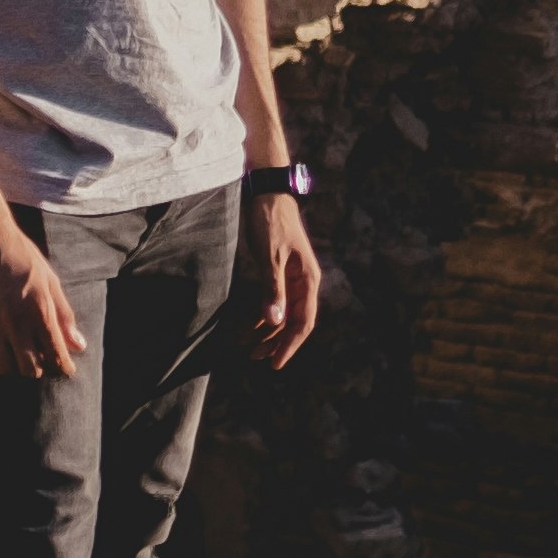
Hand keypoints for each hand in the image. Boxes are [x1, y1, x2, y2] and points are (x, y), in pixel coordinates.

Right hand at [0, 205, 82, 380]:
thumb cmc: (19, 254)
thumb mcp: (49, 279)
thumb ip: (64, 315)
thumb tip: (79, 345)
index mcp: (39, 308)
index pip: (56, 354)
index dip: (64, 367)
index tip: (66, 369)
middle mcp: (15, 320)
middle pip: (31, 368)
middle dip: (41, 369)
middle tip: (42, 361)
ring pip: (5, 367)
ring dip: (15, 368)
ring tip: (19, 356)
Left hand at [251, 187, 324, 365]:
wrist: (269, 193)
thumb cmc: (271, 222)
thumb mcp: (270, 257)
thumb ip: (273, 290)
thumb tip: (274, 322)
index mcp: (308, 280)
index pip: (303, 322)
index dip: (289, 345)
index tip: (275, 363)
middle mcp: (304, 282)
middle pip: (294, 321)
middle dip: (277, 342)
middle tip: (258, 360)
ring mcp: (293, 277)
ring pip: (283, 313)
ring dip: (268, 332)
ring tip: (250, 349)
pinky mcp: (280, 271)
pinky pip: (274, 301)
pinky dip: (263, 315)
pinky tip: (249, 327)